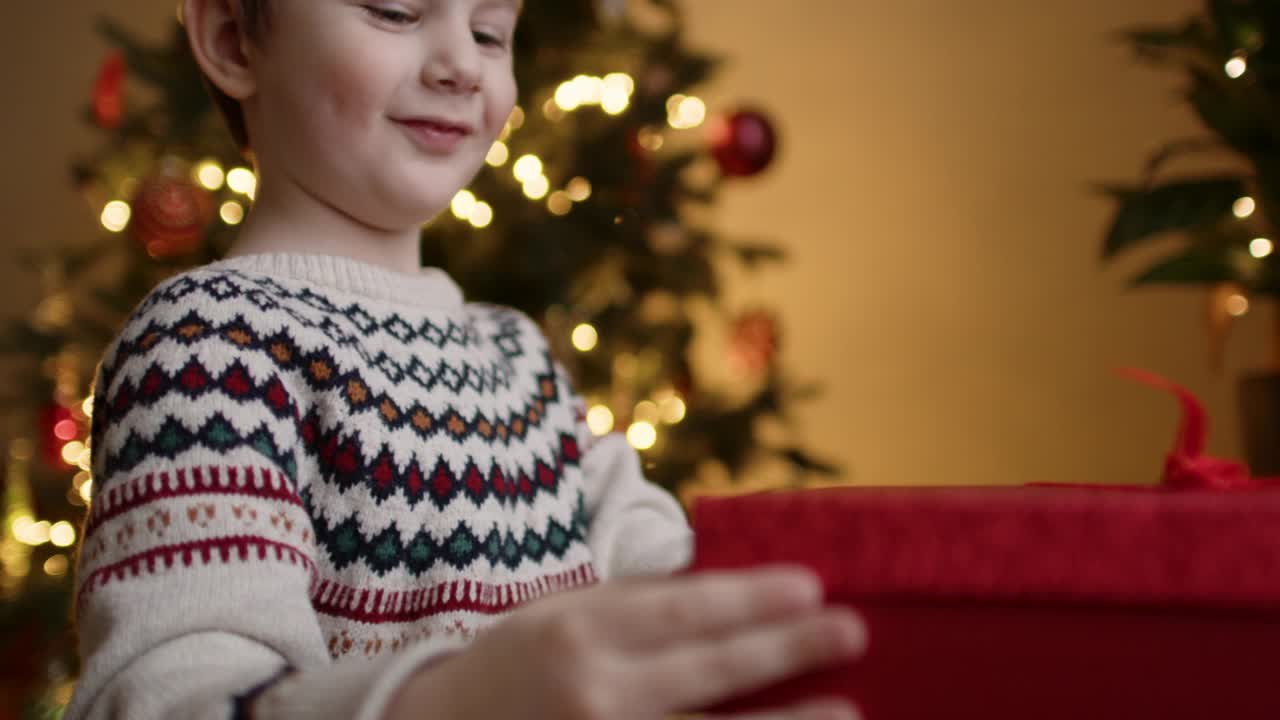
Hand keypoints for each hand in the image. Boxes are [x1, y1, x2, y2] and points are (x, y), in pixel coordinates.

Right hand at [386, 566, 865, 719]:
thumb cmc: (508, 666)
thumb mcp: (559, 613)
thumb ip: (633, 605)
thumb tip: (723, 592)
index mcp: (579, 632)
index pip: (686, 610)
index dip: (755, 598)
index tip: (812, 587)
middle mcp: (595, 693)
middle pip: (712, 670)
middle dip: (789, 649)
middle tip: (852, 631)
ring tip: (848, 713)